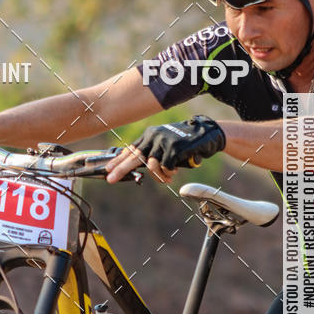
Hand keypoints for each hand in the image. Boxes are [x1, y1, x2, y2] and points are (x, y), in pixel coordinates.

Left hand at [106, 115, 224, 183]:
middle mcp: (153, 136)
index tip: (108, 169)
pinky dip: (170, 172)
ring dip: (160, 176)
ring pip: (152, 166)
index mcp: (149, 135)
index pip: (130, 149)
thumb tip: (139, 167)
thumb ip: (152, 152)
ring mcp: (163, 141)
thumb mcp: (165, 144)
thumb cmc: (185, 142)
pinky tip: (176, 169)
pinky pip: (166, 167)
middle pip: (133, 157)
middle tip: (110, 179)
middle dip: (120, 169)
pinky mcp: (174, 148)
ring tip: (168, 177)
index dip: (118, 160)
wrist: (206, 133)